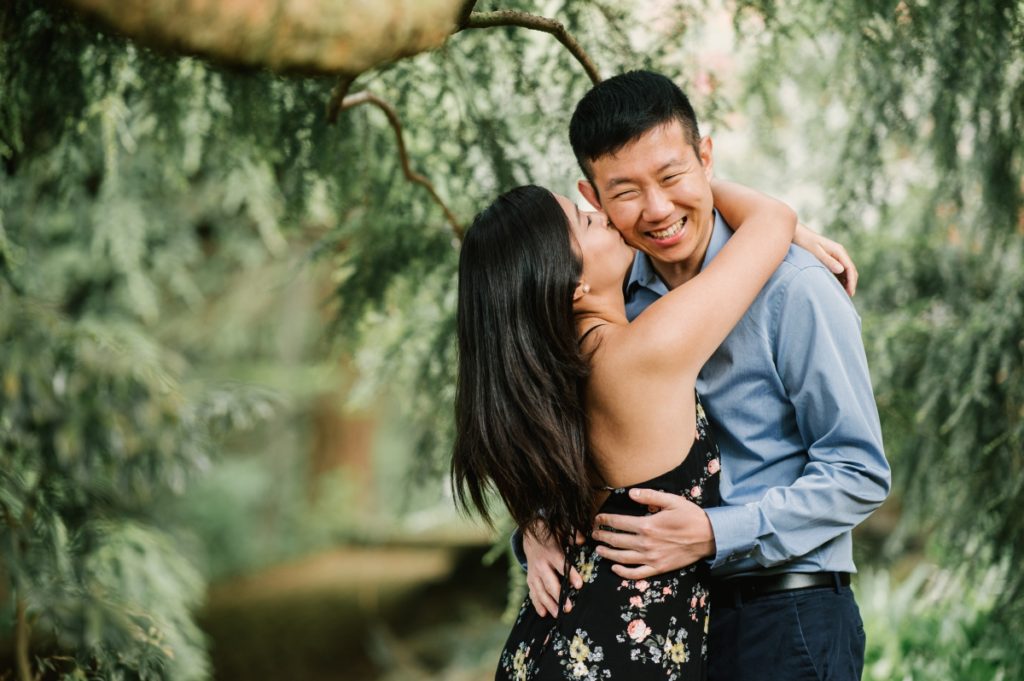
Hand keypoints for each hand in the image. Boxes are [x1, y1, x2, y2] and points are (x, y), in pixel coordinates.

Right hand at [523, 521, 583, 616]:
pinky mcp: (530, 579)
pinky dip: (537, 603)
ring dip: (548, 604)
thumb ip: (573, 536)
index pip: (562, 565)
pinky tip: (543, 613)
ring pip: (540, 591)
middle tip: (568, 608)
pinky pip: (533, 593)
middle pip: (549, 583)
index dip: (571, 575)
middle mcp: (541, 564)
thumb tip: (583, 540)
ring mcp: (534, 573)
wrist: (530, 535)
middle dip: (559, 597)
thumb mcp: (561, 532)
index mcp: (551, 553)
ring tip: (557, 615)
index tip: (579, 585)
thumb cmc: (551, 536)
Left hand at [591, 488, 715, 579]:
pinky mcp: (658, 568)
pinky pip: (637, 573)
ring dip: (607, 553)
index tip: (596, 519)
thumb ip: (649, 496)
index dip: (605, 520)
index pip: (618, 522)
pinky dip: (623, 572)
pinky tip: (615, 568)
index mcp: (647, 525)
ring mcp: (651, 558)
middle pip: (616, 540)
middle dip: (602, 536)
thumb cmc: (690, 516)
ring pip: (622, 558)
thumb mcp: (671, 500)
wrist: (709, 537)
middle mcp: (646, 543)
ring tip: (598, 549)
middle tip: (593, 533)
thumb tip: (630, 493)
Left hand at [794, 222, 857, 296]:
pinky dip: (840, 278)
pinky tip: (836, 286)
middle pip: (850, 270)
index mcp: (838, 251)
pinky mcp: (830, 258)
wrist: (797, 234)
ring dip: (846, 282)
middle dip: (851, 283)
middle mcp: (839, 252)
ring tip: (843, 294)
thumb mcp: (816, 252)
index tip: (850, 293)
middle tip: (848, 297)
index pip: (850, 268)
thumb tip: (842, 270)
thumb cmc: (805, 242)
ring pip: (845, 271)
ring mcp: (835, 255)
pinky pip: (838, 270)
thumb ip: (828, 261)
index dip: (852, 282)